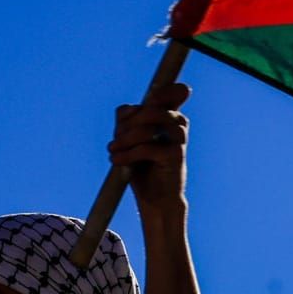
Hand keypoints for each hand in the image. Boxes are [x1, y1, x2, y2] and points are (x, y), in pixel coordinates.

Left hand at [108, 82, 191, 214]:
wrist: (156, 201)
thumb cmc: (143, 169)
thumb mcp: (129, 140)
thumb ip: (126, 120)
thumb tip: (129, 109)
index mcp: (170, 118)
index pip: (170, 94)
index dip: (160, 92)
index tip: (145, 102)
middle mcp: (178, 126)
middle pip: (150, 108)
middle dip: (126, 123)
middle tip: (116, 137)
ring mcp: (179, 141)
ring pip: (147, 126)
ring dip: (124, 138)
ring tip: (113, 150)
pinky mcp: (176, 157)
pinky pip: (147, 147)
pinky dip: (127, 154)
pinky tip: (116, 162)